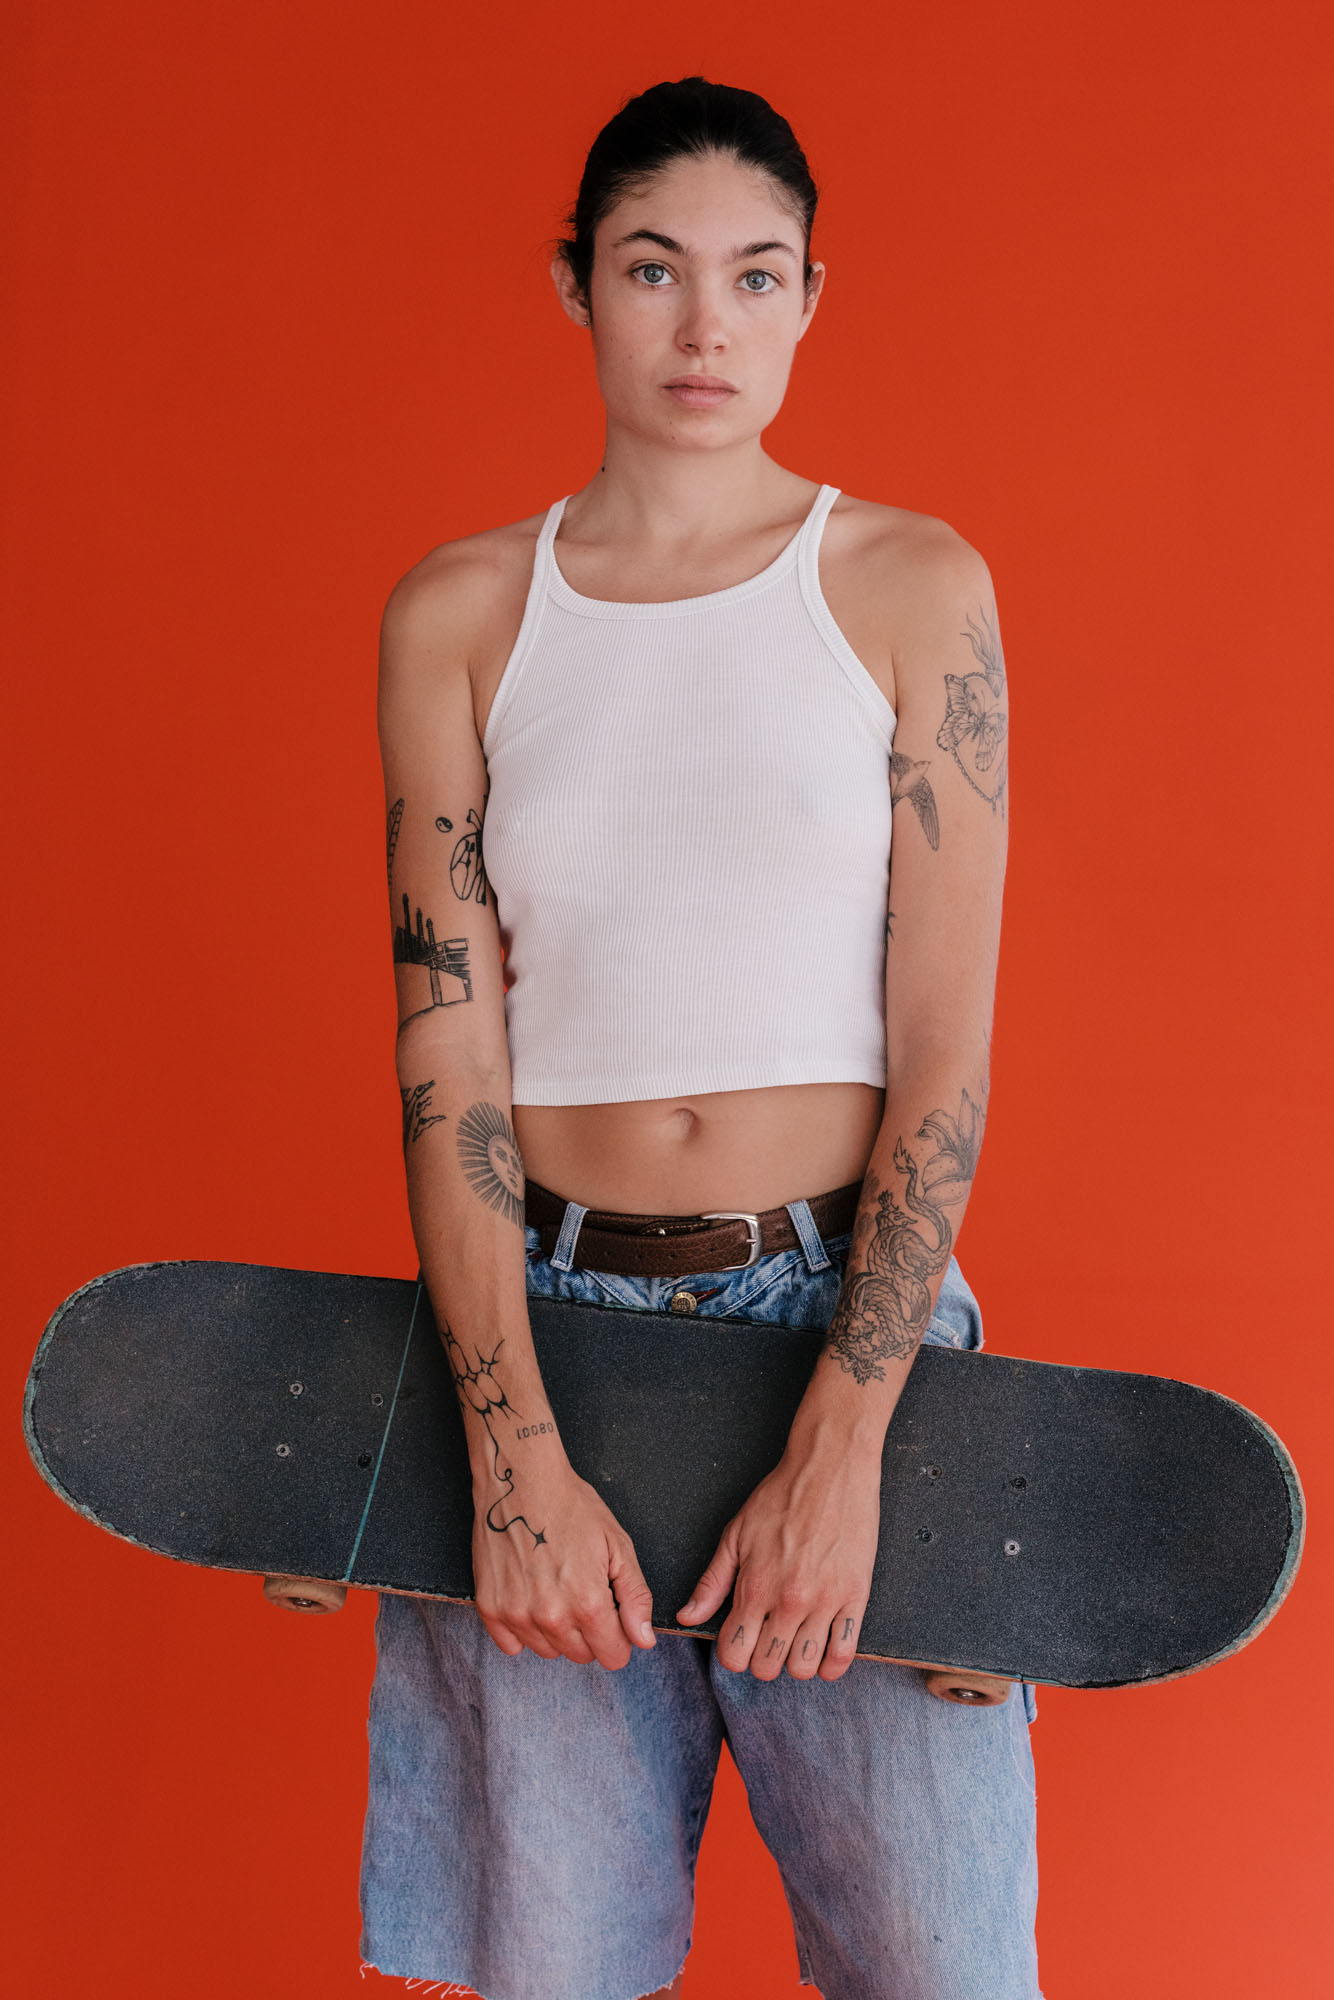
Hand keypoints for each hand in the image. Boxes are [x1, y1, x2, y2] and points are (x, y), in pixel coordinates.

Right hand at [472, 1456, 656, 1670]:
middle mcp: (550, 1617)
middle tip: (583, 1591)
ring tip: (556, 1588)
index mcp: (588, 1603)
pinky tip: (531, 1597)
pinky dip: (524, 1630)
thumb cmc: (571, 1506)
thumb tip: (644, 1640)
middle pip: (581, 1655)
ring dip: (558, 1631)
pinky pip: (512, 1645)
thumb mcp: (617, 1545)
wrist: (521, 1480)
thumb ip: (635, 1597)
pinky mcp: (490, 1607)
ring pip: (548, 1651)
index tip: (613, 1615)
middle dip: (590, 1632)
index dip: (620, 1637)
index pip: (613, 1656)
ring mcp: (516, 1614)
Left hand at [676, 1438, 881, 1681]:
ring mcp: (825, 1602)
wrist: (829, 1468)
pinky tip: (823, 1648)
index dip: (732, 1653)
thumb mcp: (736, 1535)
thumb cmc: (780, 1496)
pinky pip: (844, 1654)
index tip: (739, 1639)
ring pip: (803, 1667)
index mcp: (755, 1586)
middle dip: (761, 1658)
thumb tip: (688, 1616)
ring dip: (795, 1662)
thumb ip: (712, 1582)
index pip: (734, 1655)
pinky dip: (831, 1663)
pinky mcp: (856, 1596)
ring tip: (794, 1640)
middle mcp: (789, 1601)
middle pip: (767, 1667)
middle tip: (767, 1636)